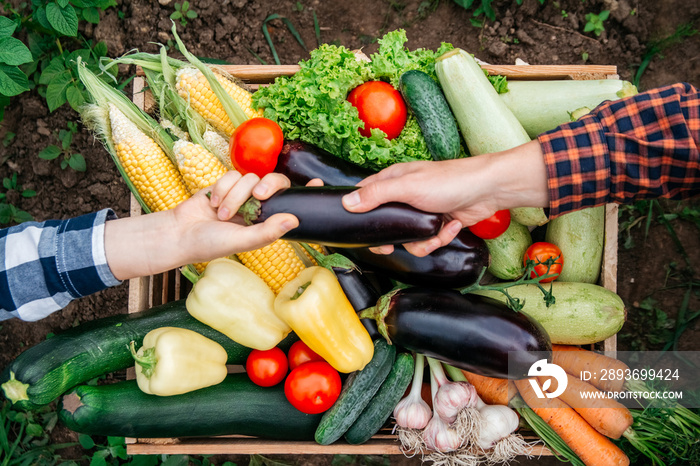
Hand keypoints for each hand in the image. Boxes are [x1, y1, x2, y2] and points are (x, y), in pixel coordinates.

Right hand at [173, 171, 298, 261]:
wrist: (180, 233)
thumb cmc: (211, 243)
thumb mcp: (242, 241)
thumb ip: (267, 231)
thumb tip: (294, 220)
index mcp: (267, 222)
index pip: (291, 203)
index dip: (305, 192)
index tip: (318, 183)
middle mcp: (258, 207)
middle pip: (274, 182)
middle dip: (267, 186)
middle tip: (256, 196)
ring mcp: (242, 194)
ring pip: (250, 178)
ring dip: (234, 196)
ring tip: (221, 214)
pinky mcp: (226, 184)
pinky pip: (233, 174)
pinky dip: (222, 189)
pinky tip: (213, 203)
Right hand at [341, 140, 548, 255]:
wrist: (488, 190)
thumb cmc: (449, 181)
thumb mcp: (408, 187)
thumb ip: (377, 195)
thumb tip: (347, 203)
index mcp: (394, 181)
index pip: (365, 196)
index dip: (358, 213)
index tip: (359, 230)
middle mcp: (405, 196)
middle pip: (385, 225)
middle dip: (391, 239)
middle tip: (391, 246)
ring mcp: (421, 211)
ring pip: (407, 239)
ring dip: (422, 242)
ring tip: (436, 231)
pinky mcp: (437, 223)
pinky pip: (428, 241)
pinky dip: (440, 238)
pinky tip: (451, 226)